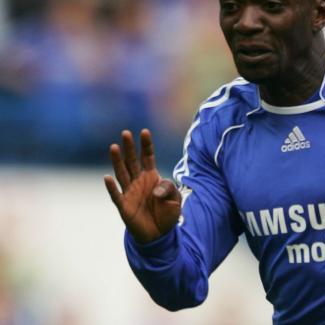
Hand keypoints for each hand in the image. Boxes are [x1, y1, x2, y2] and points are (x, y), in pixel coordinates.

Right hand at [104, 129, 180, 243]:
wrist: (160, 235)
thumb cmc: (167, 214)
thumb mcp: (176, 199)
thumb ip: (169, 188)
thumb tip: (155, 189)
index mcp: (152, 177)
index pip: (148, 157)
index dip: (146, 145)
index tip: (144, 131)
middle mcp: (139, 181)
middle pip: (132, 161)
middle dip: (129, 147)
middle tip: (125, 133)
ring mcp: (130, 192)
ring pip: (122, 173)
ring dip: (118, 161)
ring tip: (114, 147)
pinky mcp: (124, 206)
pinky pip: (116, 195)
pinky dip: (111, 187)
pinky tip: (106, 178)